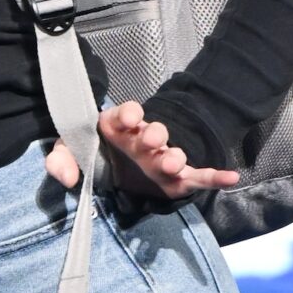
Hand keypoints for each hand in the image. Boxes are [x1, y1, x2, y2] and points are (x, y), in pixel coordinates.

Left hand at [45, 98, 240, 201]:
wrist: (107, 171)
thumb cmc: (91, 155)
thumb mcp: (69, 153)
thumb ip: (60, 160)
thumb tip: (63, 175)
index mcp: (119, 126)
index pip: (127, 112)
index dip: (129, 114)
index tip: (129, 118)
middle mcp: (144, 139)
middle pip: (155, 131)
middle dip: (155, 134)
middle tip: (151, 141)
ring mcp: (161, 158)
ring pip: (174, 154)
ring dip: (174, 156)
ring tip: (170, 163)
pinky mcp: (175, 179)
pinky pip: (198, 176)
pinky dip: (215, 176)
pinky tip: (231, 176)